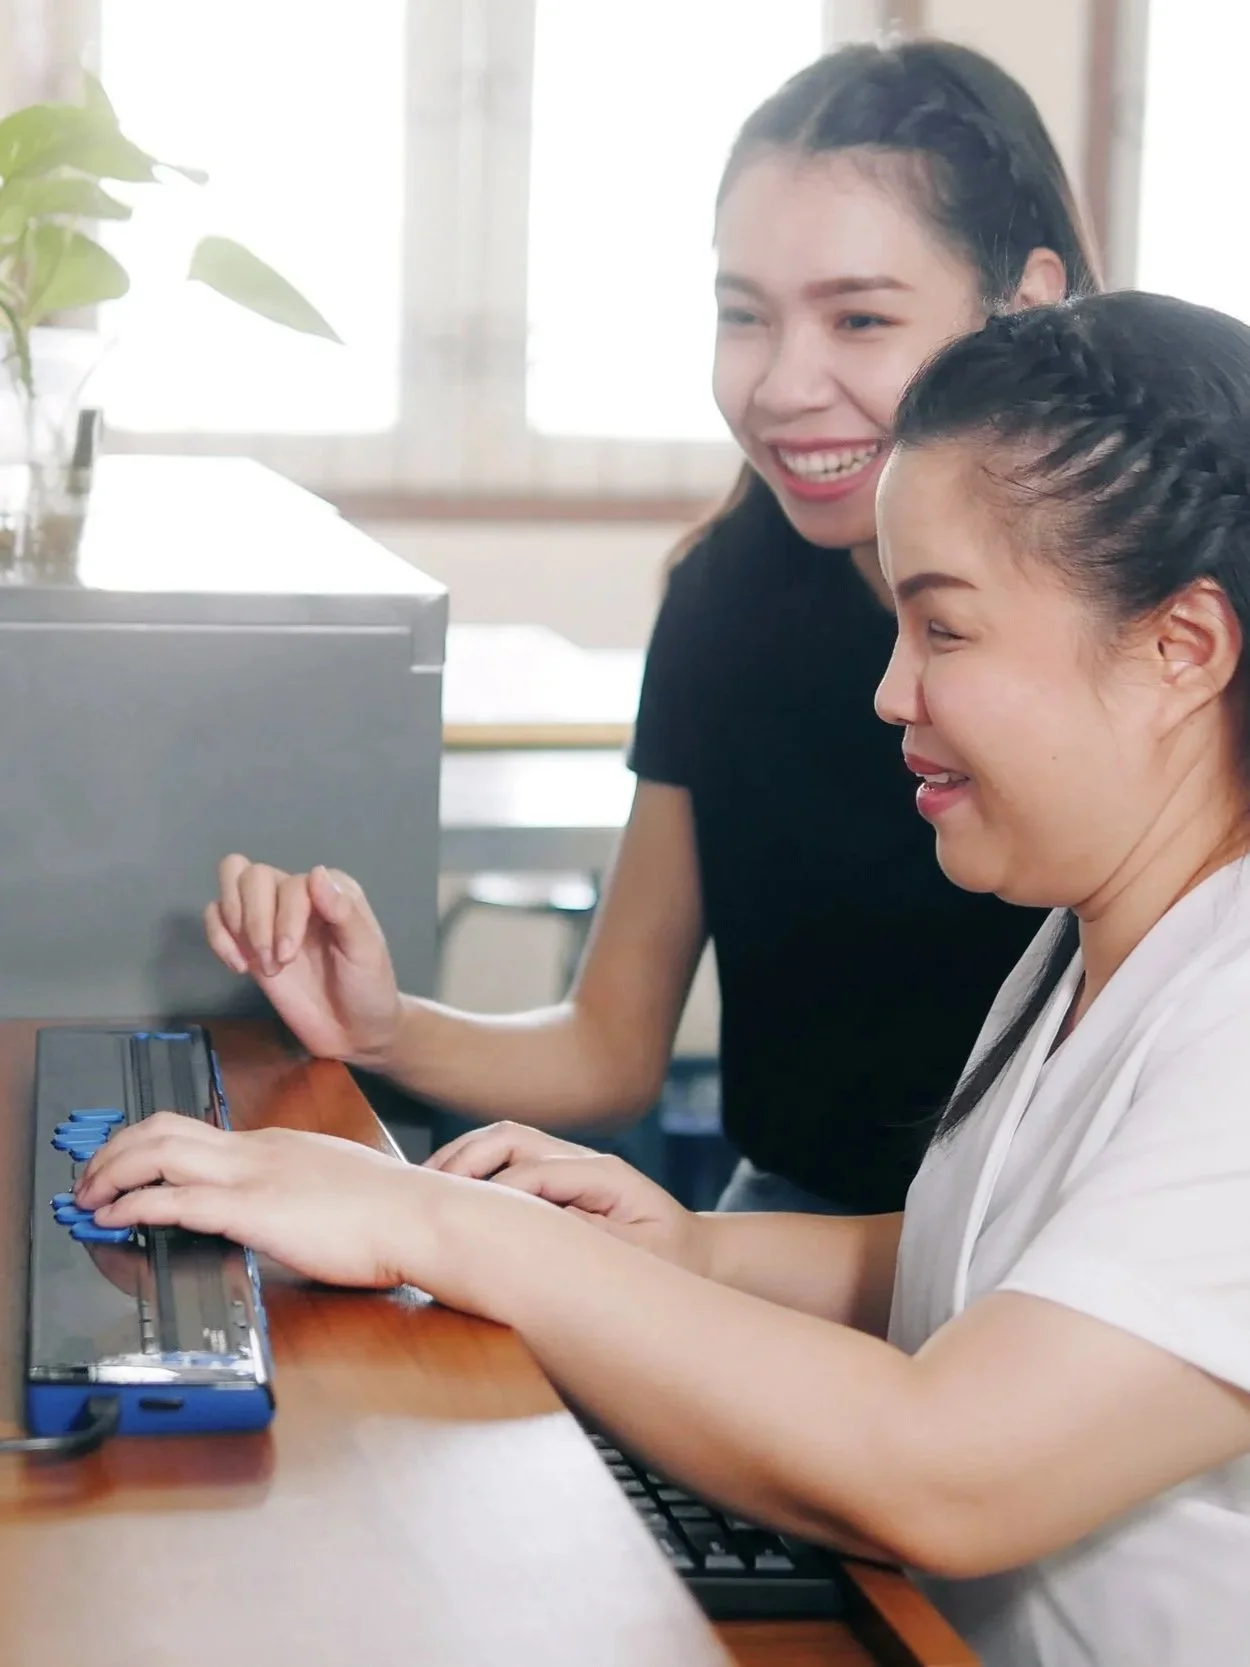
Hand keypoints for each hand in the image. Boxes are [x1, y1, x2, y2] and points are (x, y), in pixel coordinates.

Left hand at [75, 1113, 423, 1288]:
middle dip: (113, 1151)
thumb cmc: (391, 1209)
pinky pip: (176, 1199)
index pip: (193, 1131)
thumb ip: (298, 1189)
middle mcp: (257, 1149)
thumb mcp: (334, 1184)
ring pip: (158, 1151)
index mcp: (274, 1145)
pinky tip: (115, 1218)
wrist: (419, 1214)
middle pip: (163, 1128)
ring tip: (89, 1196)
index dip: (144, 1145)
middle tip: (90, 1179)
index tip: (124, 1167)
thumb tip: (280, 1210)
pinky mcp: (254, 1210)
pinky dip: (134, 1205)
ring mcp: (254, 1175)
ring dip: (111, 1172)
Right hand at [207, 856, 401, 1065]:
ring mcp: (270, 915)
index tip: (289, 955)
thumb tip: (315, 872)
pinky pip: (215, 915)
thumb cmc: (368, 989)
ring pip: (232, 882)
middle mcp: (298, 894)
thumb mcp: (366, 952)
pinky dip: (218, 937)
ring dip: (236, 925)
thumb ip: (344, 912)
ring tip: (258, 964)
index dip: (284, 917)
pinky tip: (238, 967)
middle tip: (275, 963)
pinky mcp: (248, 941)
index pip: (291, 883)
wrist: (354, 1031)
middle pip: (253, 876)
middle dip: (256, 921)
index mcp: (331, 889)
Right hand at [427, 1121, 708, 1273]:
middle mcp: (581, 1160)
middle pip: (510, 1138)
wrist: (697, 1255)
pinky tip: (445, 1197)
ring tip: (424, 1191)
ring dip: (461, 1160)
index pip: (531, 1171)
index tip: (454, 1225)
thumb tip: (536, 1239)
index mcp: (604, 1174)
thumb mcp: (641, 1262)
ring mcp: (567, 1164)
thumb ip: (591, 1247)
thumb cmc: (672, 1263)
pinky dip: (471, 1171)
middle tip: (424, 1195)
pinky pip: (505, 1160)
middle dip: (464, 1161)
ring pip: (502, 1141)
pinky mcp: (556, 1178)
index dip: (491, 1195)